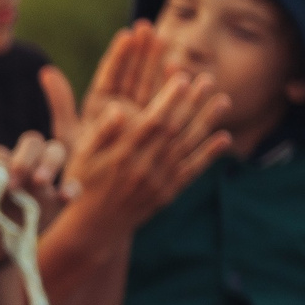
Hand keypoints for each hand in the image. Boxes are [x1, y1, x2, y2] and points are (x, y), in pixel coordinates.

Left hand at [0, 138, 69, 267]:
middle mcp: (18, 164)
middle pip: (33, 142)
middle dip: (26, 157)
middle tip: (15, 184)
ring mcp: (38, 181)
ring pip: (56, 152)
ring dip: (50, 163)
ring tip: (39, 183)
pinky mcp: (54, 202)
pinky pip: (72, 188)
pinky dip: (71, 189)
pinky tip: (63, 197)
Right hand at [44, 31, 230, 227]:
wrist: (94, 226)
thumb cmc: (83, 183)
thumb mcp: (80, 156)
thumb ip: (99, 132)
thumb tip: (116, 108)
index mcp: (122, 154)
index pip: (152, 122)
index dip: (169, 100)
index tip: (183, 78)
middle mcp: (144, 167)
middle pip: (175, 130)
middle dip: (192, 104)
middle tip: (207, 79)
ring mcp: (159, 181)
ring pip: (188, 147)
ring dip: (207, 123)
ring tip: (222, 100)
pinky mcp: (168, 193)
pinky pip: (192, 171)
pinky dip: (209, 154)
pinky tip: (224, 137)